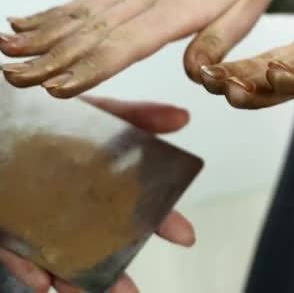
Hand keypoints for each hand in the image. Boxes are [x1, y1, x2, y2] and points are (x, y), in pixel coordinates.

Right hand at [0, 0, 288, 97]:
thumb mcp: (246, 12)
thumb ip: (217, 43)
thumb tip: (194, 73)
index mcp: (177, 9)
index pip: (127, 44)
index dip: (92, 67)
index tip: (60, 86)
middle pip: (92, 32)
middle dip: (50, 57)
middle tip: (14, 76)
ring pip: (80, 15)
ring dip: (41, 34)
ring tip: (5, 49)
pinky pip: (84, 1)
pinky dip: (53, 13)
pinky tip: (26, 21)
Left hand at [0, 97, 195, 292]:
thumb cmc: (37, 114)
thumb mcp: (93, 110)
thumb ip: (137, 115)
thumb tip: (183, 117)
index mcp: (99, 176)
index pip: (138, 203)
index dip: (163, 220)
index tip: (186, 236)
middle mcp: (73, 201)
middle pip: (100, 240)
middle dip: (117, 270)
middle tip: (130, 292)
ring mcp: (38, 218)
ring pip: (61, 258)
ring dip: (75, 282)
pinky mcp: (8, 230)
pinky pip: (16, 253)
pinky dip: (28, 267)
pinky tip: (42, 279)